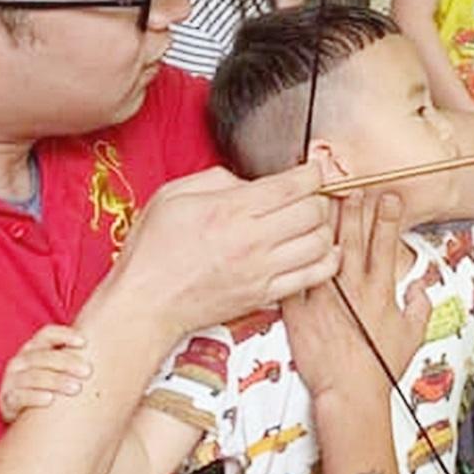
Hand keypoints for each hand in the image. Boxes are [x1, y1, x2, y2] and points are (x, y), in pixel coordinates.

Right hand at [0, 326, 90, 422]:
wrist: (24, 414)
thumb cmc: (50, 385)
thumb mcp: (59, 368)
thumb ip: (76, 357)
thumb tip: (114, 346)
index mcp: (34, 347)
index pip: (47, 334)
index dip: (65, 335)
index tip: (85, 342)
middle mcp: (21, 360)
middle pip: (43, 356)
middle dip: (67, 362)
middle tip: (88, 372)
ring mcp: (11, 380)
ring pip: (33, 376)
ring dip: (56, 381)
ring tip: (76, 389)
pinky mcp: (6, 400)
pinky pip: (19, 396)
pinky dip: (34, 397)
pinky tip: (50, 400)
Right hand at [88, 163, 337, 354]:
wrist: (146, 303)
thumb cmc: (154, 251)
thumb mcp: (174, 195)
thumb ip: (217, 179)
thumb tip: (250, 181)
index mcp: (230, 210)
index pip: (293, 185)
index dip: (312, 172)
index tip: (312, 169)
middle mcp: (252, 240)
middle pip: (313, 211)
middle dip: (320, 196)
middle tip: (312, 194)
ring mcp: (262, 270)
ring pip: (320, 242)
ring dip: (325, 227)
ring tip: (314, 221)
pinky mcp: (266, 295)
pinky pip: (314, 276)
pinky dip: (327, 260)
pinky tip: (320, 250)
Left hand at [285, 193, 429, 403]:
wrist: (350, 393)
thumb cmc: (380, 367)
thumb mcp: (412, 335)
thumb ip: (419, 307)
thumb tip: (421, 290)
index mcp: (381, 291)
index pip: (386, 244)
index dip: (388, 217)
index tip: (388, 197)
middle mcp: (353, 289)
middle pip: (353, 239)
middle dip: (355, 210)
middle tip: (353, 188)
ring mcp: (325, 298)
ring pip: (323, 252)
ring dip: (325, 225)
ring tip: (323, 203)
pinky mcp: (299, 312)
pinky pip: (294, 280)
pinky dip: (291, 260)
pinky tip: (289, 241)